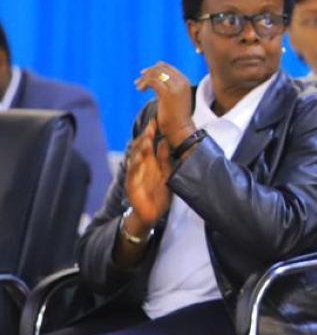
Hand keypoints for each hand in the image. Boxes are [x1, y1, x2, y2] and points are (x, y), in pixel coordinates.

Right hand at [123, 119, 171, 234]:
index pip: (149, 143)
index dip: (151, 132)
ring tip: (146, 139)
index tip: (156, 120)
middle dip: (145, 136)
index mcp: (150, 162)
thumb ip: (165, 158)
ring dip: (140, 148)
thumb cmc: (159, 194)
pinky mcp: (131, 185)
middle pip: (141, 147)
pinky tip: (138, 159)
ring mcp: (135, 174)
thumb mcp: (166, 174)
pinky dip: (135, 166)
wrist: (151, 214)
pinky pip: (132, 174)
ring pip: (135, 158)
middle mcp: (141, 166)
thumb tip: (164, 140)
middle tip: (151, 125)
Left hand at [135, 62, 195, 146]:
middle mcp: (182, 82)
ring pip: (156, 74)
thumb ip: (170, 87)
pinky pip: (152, 81)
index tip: (144, 74)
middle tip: (138, 81)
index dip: (154, 68)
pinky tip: (140, 90)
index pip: (168, 67)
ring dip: (144, 78)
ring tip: (138, 86)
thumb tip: (156, 81)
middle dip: (148, 72)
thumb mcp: (176, 98)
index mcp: (185, 82)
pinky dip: (144, 84)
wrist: (181, 129)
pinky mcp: (167, 94)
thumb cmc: (176, 117)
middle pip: (161, 68)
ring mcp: (175, 87)